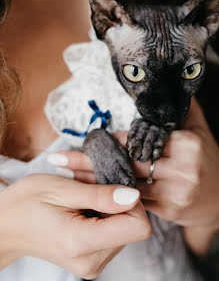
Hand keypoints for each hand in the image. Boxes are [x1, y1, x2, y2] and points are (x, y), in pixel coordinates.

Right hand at [0, 174, 150, 278]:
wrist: (6, 226)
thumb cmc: (27, 202)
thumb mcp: (63, 189)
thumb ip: (101, 195)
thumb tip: (134, 196)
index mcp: (82, 243)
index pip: (138, 227)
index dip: (132, 202)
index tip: (114, 187)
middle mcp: (91, 261)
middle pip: (132, 227)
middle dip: (118, 201)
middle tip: (93, 187)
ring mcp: (92, 264)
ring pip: (124, 229)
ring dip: (110, 207)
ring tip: (85, 197)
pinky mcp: (91, 259)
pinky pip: (113, 233)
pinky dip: (104, 216)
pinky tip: (85, 207)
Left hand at [57, 98, 218, 255]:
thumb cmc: (206, 159)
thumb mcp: (198, 131)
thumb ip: (182, 110)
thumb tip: (167, 84)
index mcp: (186, 145)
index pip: (137, 139)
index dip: (109, 142)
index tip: (84, 141)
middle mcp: (182, 169)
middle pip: (127, 162)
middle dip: (91, 162)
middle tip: (59, 159)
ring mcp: (175, 193)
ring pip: (125, 183)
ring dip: (94, 181)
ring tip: (66, 176)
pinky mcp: (168, 211)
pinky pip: (132, 201)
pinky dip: (110, 196)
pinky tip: (89, 193)